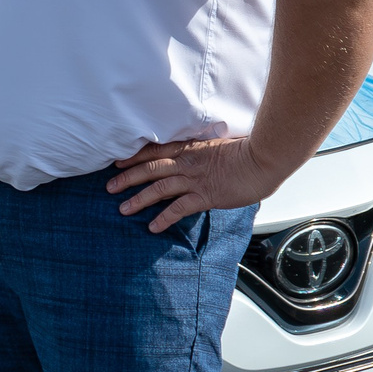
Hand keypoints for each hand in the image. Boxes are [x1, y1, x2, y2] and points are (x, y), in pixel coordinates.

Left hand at [106, 135, 288, 233]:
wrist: (263, 159)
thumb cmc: (246, 151)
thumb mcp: (218, 145)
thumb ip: (202, 151)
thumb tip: (194, 156)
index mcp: (189, 148)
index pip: (155, 151)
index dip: (134, 157)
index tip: (118, 162)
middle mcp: (187, 163)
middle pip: (150, 168)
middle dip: (127, 177)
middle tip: (109, 186)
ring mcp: (195, 179)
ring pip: (159, 187)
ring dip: (139, 198)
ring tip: (123, 208)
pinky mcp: (205, 195)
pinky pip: (179, 208)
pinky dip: (164, 217)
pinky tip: (152, 226)